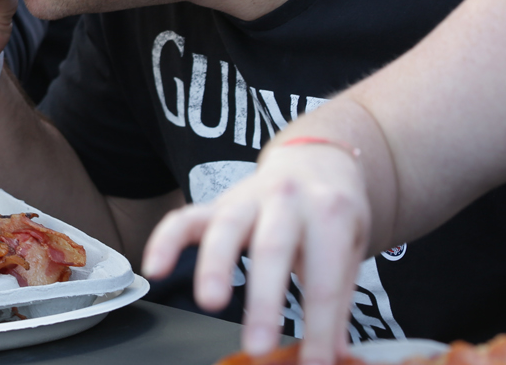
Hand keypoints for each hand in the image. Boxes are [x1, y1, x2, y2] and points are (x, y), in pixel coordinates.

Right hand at [143, 142, 369, 364]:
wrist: (313, 160)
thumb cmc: (331, 213)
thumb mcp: (349, 249)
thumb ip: (338, 301)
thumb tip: (335, 356)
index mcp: (331, 213)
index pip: (325, 277)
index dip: (320, 325)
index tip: (315, 363)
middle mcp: (288, 199)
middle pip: (273, 248)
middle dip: (264, 300)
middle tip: (258, 347)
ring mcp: (248, 198)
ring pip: (226, 227)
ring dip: (215, 266)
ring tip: (210, 304)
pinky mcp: (217, 203)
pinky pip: (186, 218)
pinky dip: (166, 241)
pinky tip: (156, 270)